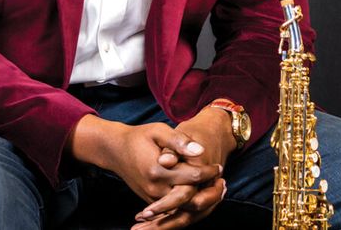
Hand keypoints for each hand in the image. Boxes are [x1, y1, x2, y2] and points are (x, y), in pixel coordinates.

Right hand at [131, 107, 236, 227]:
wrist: (116, 151)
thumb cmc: (139, 137)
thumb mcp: (158, 130)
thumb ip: (178, 141)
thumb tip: (200, 150)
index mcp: (158, 170)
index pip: (192, 176)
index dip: (208, 172)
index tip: (219, 166)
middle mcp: (155, 188)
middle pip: (190, 198)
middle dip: (210, 193)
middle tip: (224, 183)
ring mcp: (152, 197)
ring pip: (183, 208)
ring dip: (202, 201)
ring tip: (219, 190)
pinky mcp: (151, 201)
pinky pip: (174, 209)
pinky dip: (190, 204)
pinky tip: (202, 194)